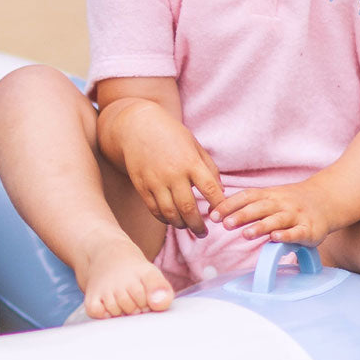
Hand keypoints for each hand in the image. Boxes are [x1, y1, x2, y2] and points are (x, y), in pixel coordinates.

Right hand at [104, 99, 225, 236]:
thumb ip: (209, 168)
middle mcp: (173, 173)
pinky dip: (164, 219)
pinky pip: (154, 210)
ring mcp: (155, 181)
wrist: (137, 127)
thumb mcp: (194, 145)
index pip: (210, 189)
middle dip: (198, 225)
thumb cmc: (171, 135)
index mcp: (190, 162)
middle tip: (204, 232)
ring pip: (170, 213)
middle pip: (189, 208)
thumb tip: (221, 192)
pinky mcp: (142, 186)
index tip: (223, 215)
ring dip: (181, 225)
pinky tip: (172, 219)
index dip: (219, 205)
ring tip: (188, 227)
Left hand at [215, 178, 336, 245]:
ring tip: (246, 234)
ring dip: (261, 226)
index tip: (213, 215)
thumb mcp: (269, 198)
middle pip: (260, 208)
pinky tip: (276, 238)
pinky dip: (287, 235)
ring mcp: (296, 216)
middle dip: (242, 215)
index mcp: (269, 195)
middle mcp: (282, 204)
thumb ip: (246, 205)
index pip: (246, 197)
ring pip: (277, 220)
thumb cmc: (290, 203)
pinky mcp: (310, 229)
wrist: (327, 199)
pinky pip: (297, 232)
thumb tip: (215, 212)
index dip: (229, 205)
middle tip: (226, 224)